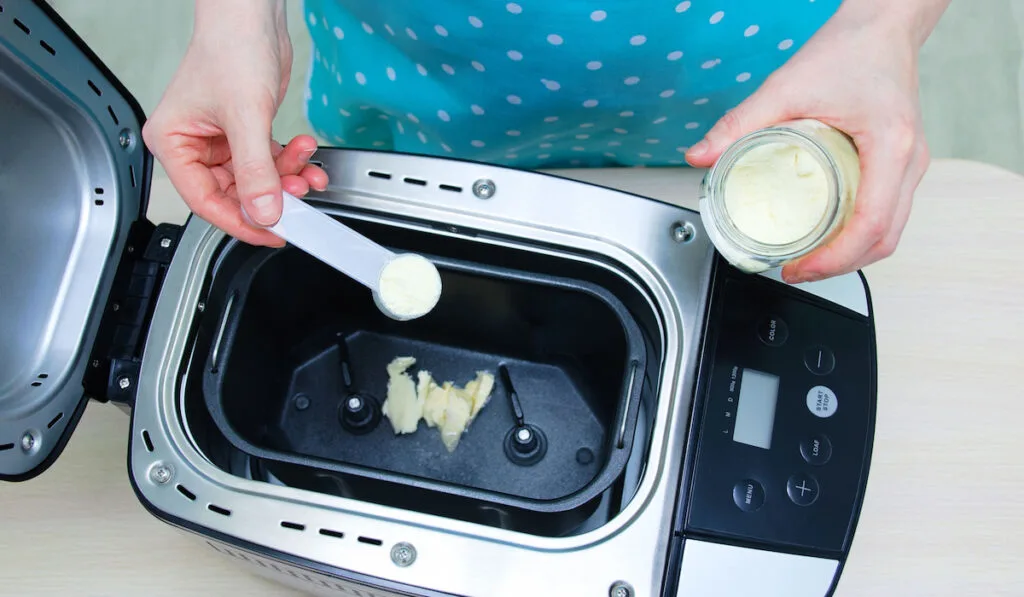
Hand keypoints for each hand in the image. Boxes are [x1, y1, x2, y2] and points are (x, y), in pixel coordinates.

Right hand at [142, 0, 326, 246]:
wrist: (252, 14)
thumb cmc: (231, 48)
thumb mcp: (245, 116)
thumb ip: (256, 171)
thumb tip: (265, 212)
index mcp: (173, 143)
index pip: (205, 201)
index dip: (241, 222)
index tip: (272, 233)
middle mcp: (194, 145)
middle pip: (235, 193)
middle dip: (272, 194)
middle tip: (300, 195)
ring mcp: (222, 140)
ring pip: (256, 179)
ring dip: (287, 177)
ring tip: (307, 168)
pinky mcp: (247, 131)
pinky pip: (269, 162)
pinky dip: (291, 161)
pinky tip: (306, 152)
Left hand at [686, 2, 945, 282]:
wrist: (881, 26)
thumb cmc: (849, 50)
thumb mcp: (785, 87)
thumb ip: (740, 124)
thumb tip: (701, 156)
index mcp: (891, 145)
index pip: (872, 223)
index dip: (835, 258)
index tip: (799, 267)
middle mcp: (910, 160)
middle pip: (885, 238)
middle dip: (839, 266)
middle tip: (796, 271)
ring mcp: (911, 164)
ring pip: (891, 230)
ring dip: (852, 254)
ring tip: (808, 260)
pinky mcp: (903, 162)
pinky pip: (888, 212)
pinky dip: (860, 234)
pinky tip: (828, 235)